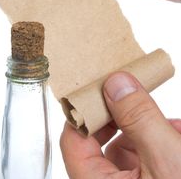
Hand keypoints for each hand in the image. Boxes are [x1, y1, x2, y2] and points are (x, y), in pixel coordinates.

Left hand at [60, 72, 180, 178]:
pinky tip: (177, 134)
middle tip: (136, 96)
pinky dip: (160, 143)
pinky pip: (145, 159)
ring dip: (148, 129)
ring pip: (126, 149)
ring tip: (171, 124)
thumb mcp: (167, 160)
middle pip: (101, 141)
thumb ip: (140, 118)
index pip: (73, 140)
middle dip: (125, 117)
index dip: (85, 109)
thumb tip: (117, 84)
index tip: (103, 86)